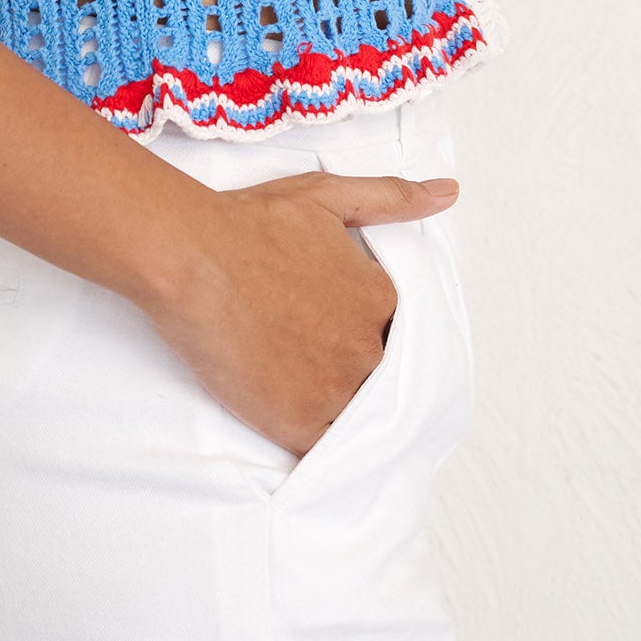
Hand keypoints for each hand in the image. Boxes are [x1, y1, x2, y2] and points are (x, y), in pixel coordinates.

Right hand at [146, 170, 459, 456]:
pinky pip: (323, 447)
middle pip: (374, 373)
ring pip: (353, 412)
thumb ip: (393, 198)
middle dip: (346, 365)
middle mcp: (367, 348)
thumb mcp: (328, 196)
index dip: (359, 328)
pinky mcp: (298, 423)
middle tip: (301, 349)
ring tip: (293, 385)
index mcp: (379, 298)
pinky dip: (315, 440)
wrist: (191, 258)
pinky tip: (292, 421)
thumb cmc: (251, 223)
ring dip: (333, 404)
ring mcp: (336, 390)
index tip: (327, 321)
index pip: (390, 330)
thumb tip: (449, 193)